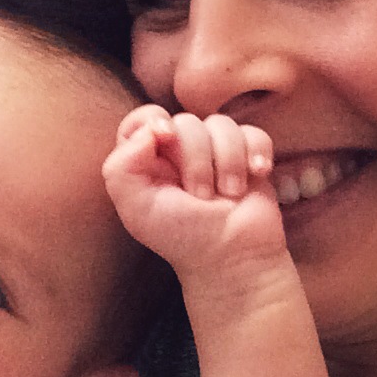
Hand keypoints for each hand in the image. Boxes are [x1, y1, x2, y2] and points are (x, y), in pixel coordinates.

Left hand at [103, 105, 282, 274]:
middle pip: (186, 121)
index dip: (153, 120)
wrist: (233, 257)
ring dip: (227, 162)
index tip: (164, 137)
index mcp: (148, 161)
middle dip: (195, 159)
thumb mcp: (136, 209)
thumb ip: (120, 167)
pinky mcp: (248, 155)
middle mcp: (180, 152)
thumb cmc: (182, 236)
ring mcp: (216, 152)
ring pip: (221, 124)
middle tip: (200, 196)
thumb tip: (150, 129)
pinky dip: (256, 153)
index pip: (143, 118)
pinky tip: (256, 174)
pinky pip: (253, 133)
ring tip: (227, 195)